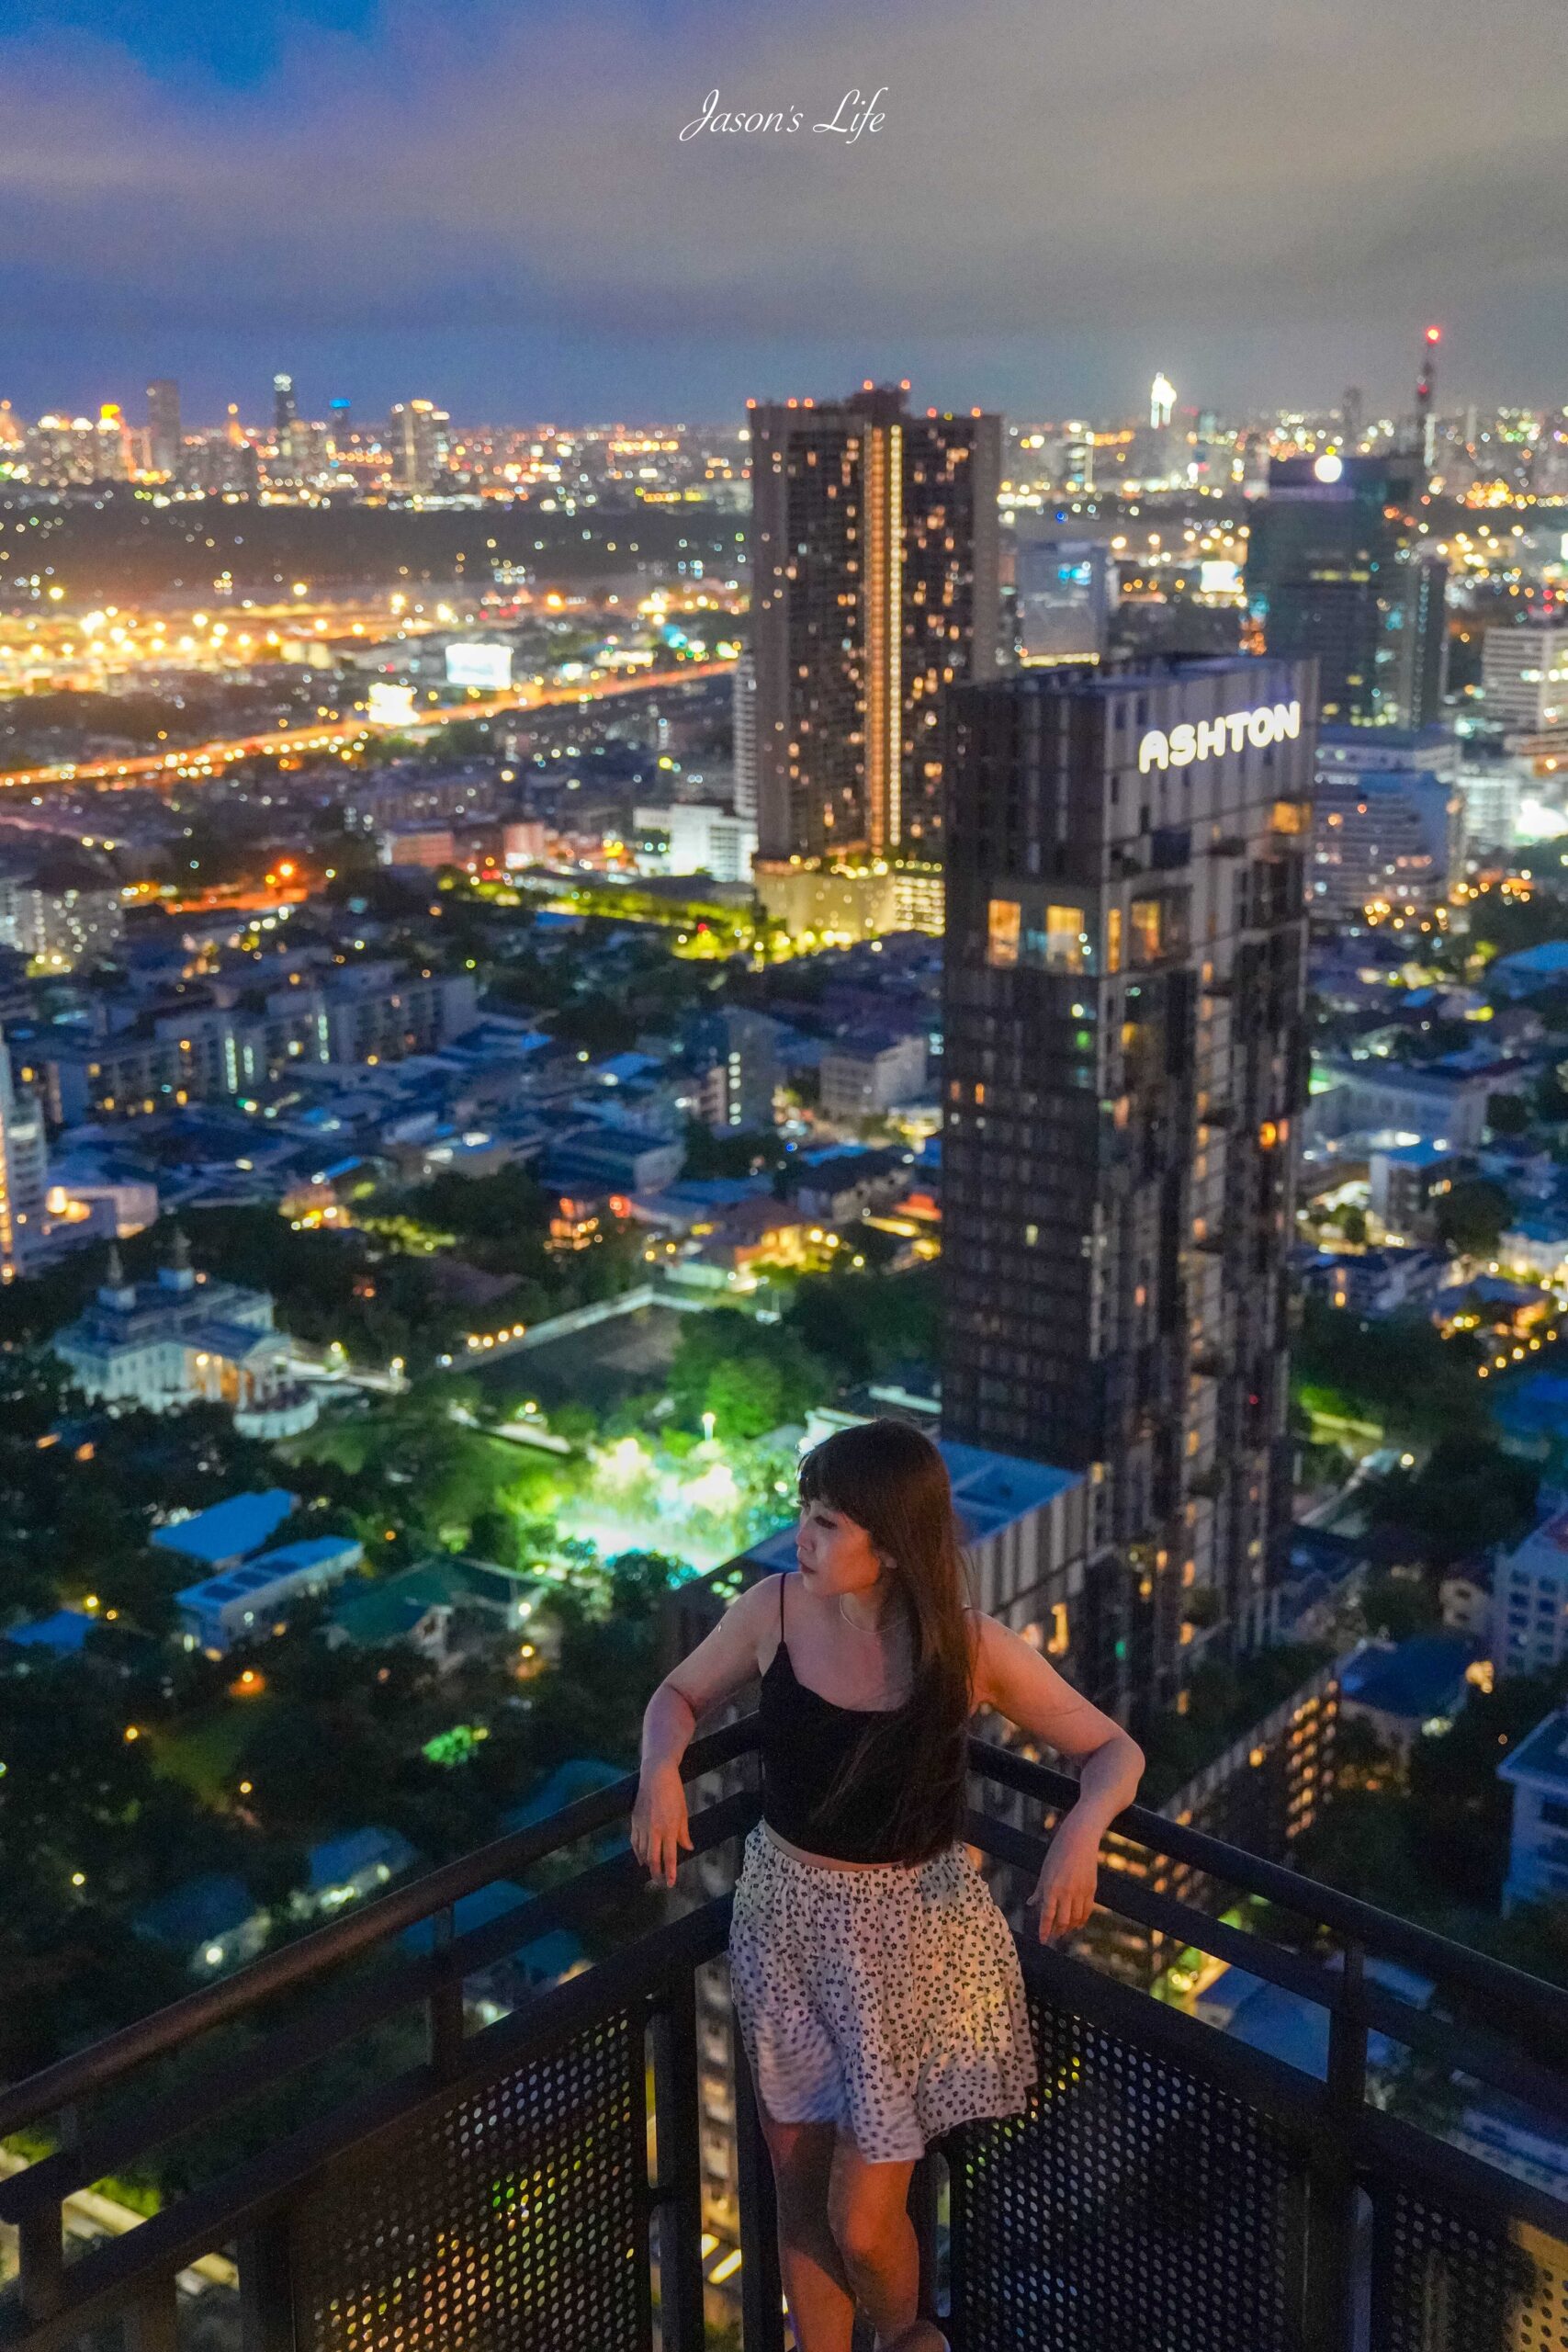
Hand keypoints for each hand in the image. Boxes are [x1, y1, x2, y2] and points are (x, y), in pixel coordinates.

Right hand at [630, 1762, 691, 1887]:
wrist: (656, 1775)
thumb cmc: (673, 1792)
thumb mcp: (683, 1812)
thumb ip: (684, 1833)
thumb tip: (688, 1848)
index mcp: (669, 1828)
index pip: (669, 1857)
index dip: (670, 1872)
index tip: (670, 1883)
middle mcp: (654, 1830)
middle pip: (653, 1859)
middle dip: (656, 1874)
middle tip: (660, 1883)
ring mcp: (642, 1826)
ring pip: (642, 1852)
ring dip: (647, 1864)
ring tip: (652, 1872)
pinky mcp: (634, 1820)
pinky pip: (634, 1842)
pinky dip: (637, 1853)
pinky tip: (641, 1858)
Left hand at [1028, 1812, 1100, 1942]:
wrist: (1079, 1838)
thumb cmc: (1057, 1852)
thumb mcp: (1045, 1870)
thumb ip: (1039, 1890)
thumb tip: (1030, 1903)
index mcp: (1051, 1887)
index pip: (1047, 1915)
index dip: (1044, 1930)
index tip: (1042, 1940)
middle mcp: (1066, 1892)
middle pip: (1063, 1921)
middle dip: (1057, 1931)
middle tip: (1053, 1936)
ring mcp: (1080, 1892)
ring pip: (1076, 1919)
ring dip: (1070, 1927)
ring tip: (1065, 1930)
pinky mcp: (1091, 1889)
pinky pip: (1087, 1911)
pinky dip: (1082, 1920)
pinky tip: (1078, 1923)